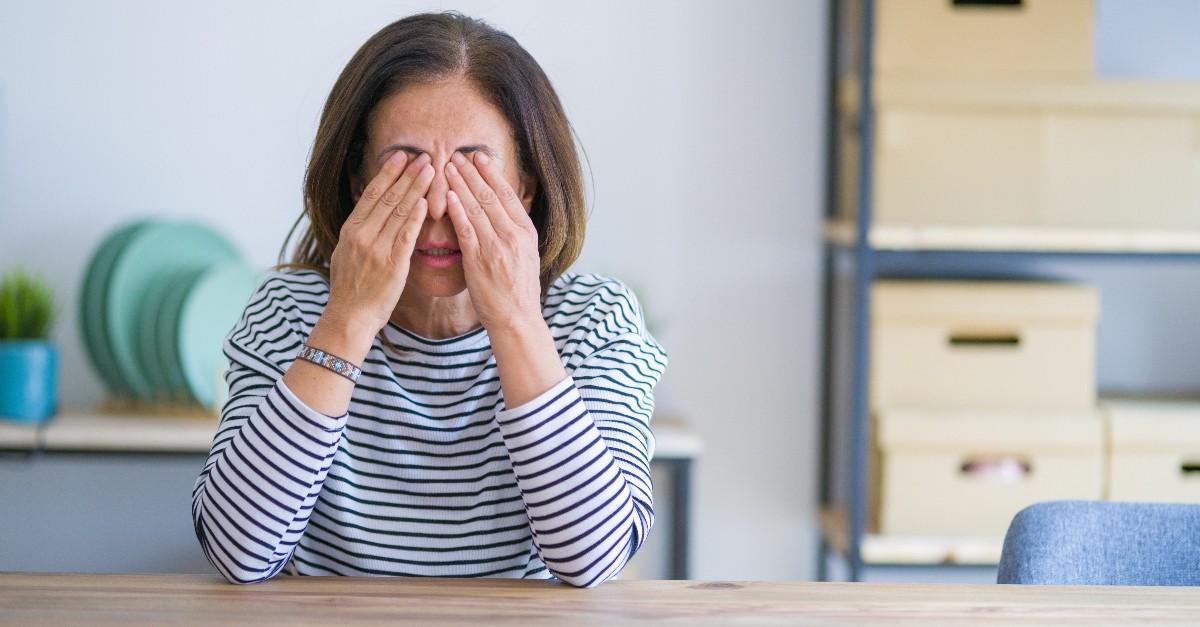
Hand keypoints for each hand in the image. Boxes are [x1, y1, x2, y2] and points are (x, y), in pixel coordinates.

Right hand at [326, 151, 433, 336]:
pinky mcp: (392, 265)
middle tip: (423, 156)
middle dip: (407, 174)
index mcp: (350, 230)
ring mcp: (376, 249)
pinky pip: (406, 236)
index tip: (400, 156)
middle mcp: (362, 235)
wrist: (349, 317)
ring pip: (398, 212)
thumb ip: (359, 232)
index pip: (370, 194)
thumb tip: (369, 211)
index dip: (387, 173)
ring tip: (430, 170)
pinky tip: (425, 202)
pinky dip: (415, 217)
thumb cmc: (351, 288)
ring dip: (416, 188)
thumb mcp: (346, 253)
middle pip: (387, 197)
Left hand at [444, 151, 542, 333]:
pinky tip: (448, 196)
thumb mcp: (528, 255)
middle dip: (473, 173)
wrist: (516, 318)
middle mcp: (514, 236)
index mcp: (526, 232)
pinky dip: (457, 210)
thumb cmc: (519, 290)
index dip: (493, 174)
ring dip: (461, 185)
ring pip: (477, 208)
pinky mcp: (480, 260)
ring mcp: (497, 247)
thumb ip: (518, 231)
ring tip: (448, 167)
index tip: (481, 157)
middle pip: (491, 196)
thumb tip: (512, 208)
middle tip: (458, 155)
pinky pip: (466, 229)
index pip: (508, 195)